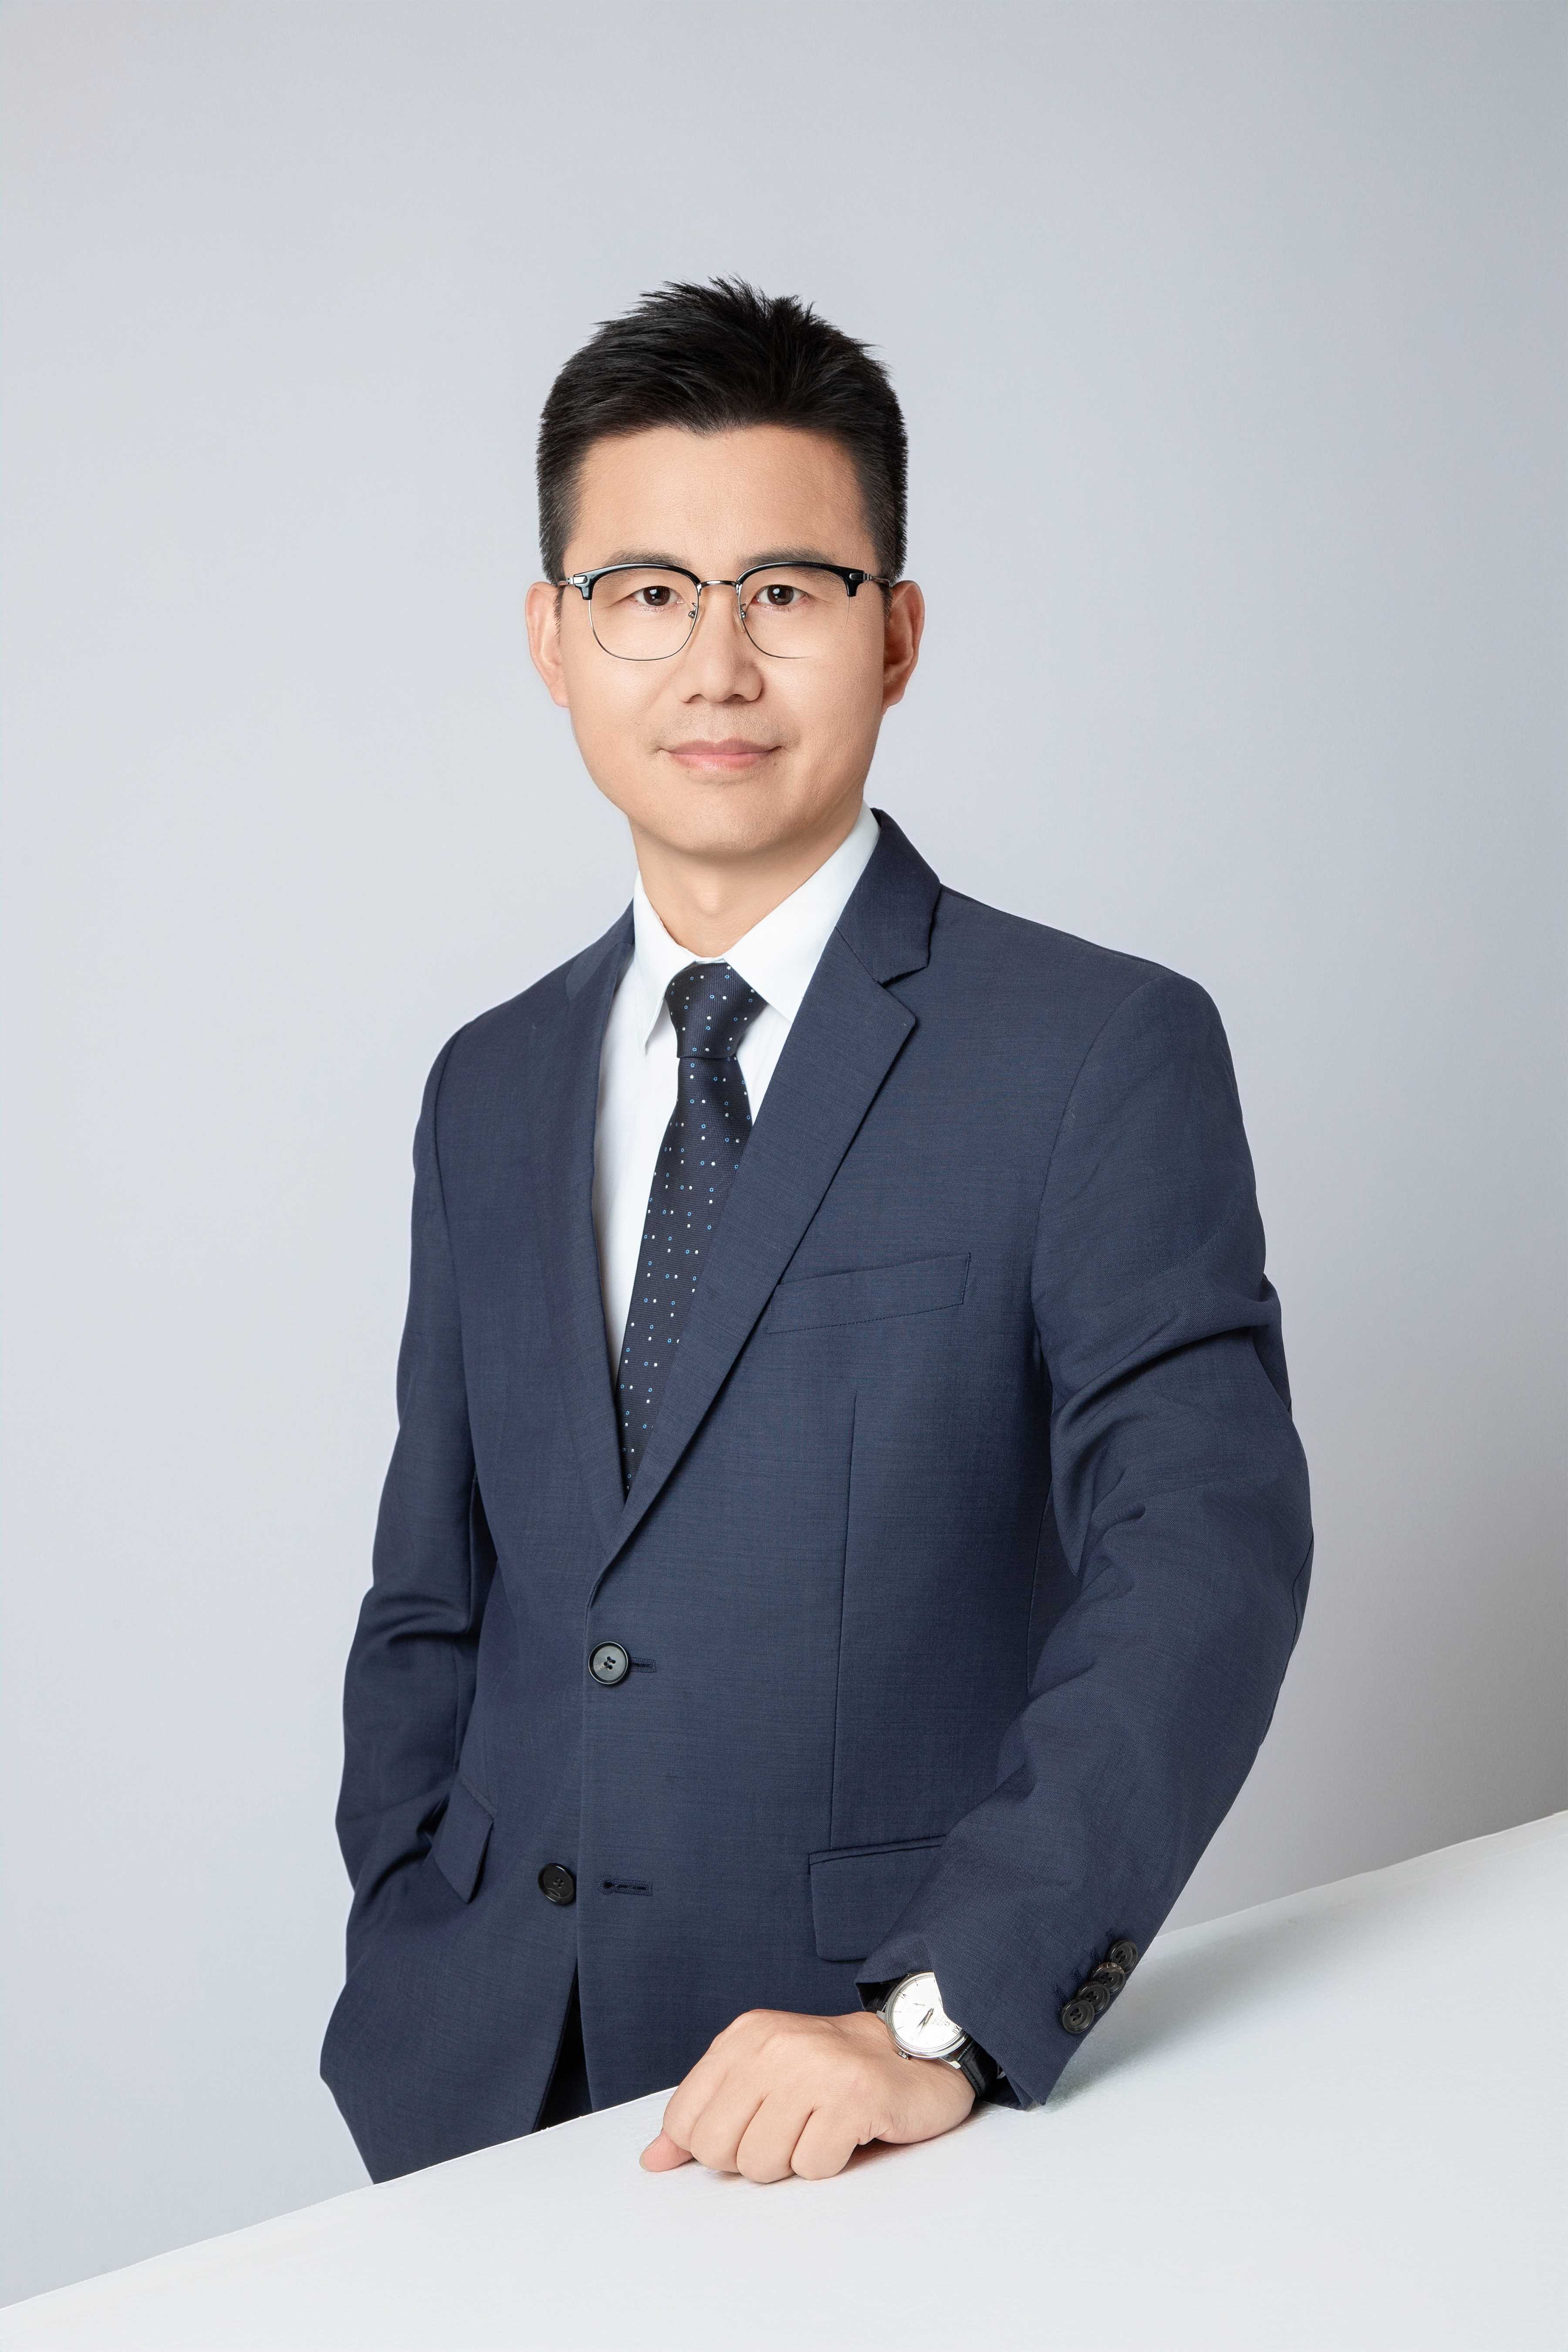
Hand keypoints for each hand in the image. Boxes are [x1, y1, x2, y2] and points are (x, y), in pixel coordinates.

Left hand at [638, 2005, 975, 2182]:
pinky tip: (848, 2129)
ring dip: (794, 2160)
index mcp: (745, 2036)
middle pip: (719, 2150)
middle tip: (793, 2127)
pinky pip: (813, 2167)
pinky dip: (831, 2160)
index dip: (715, 2144)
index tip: (753, 2126)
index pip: (685, 2122)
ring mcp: (815, 2067)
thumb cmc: (830, 2074)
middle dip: (754, 2156)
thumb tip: (653, 2160)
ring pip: (763, 2165)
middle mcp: (775, 2043)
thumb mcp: (759, 2080)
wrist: (913, 2055)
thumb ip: (704, 2117)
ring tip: (820, 2125)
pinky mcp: (854, 2096)